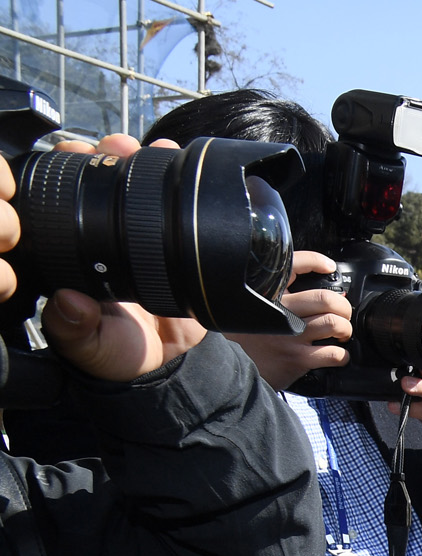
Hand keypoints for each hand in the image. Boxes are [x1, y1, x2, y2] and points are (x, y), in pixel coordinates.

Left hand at [35, 135, 206, 380]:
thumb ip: (75, 332)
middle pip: (99, 181)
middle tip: (118, 146)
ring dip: (142, 159)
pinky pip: (172, 205)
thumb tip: (68, 304)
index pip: (64, 201)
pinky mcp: (172, 241)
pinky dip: (175, 180)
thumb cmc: (120, 353)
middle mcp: (102, 236)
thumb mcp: (93, 348)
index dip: (67, 173)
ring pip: (136, 185)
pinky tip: (175, 160)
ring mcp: (138, 235)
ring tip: (153, 147)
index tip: (76, 153)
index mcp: (74, 252)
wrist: (169, 362)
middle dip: (106, 154)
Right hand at [226, 251, 351, 389]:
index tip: (330, 267)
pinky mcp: (297, 359)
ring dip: (345, 329)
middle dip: (343, 306)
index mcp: (268, 295)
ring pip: (333, 323)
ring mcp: (290, 336)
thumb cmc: (244, 339)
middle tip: (342, 313)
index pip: (293, 265)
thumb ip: (270, 298)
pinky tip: (338, 356)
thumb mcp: (247, 309)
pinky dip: (343, 356)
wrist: (230, 369)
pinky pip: (333, 354)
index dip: (316, 261)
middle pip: (325, 298)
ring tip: (341, 333)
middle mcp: (280, 312)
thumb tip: (307, 292)